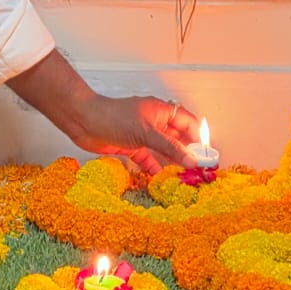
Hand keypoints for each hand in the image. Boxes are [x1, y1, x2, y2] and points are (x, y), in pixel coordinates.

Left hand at [72, 94, 201, 176]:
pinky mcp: (131, 146)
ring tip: (183, 177)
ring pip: (163, 149)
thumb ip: (170, 148)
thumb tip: (191, 159)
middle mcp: (154, 122)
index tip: (207, 154)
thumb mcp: (147, 133)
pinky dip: (154, 167)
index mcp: (161, 111)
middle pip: (177, 138)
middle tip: (198, 169)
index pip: (187, 123)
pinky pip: (147, 158)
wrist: (83, 121)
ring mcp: (142, 134)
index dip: (199, 137)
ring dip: (172, 162)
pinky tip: (160, 178)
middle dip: (188, 152)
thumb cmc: (113, 117)